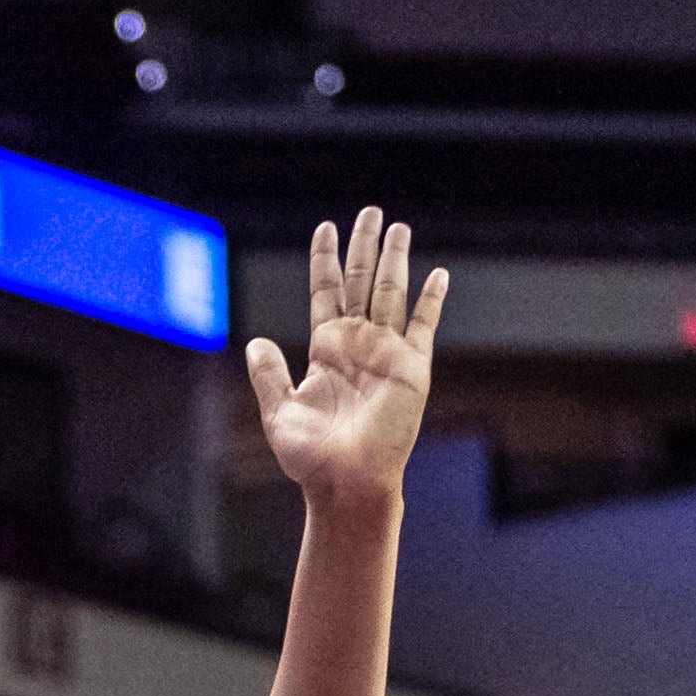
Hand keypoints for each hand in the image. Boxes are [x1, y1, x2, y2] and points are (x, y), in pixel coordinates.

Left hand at [245, 209, 447, 515]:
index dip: (325, 260)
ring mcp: (386, 352)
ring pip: (391, 292)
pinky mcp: (412, 368)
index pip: (326, 291)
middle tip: (370, 212)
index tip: (325, 228)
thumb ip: (268, 375)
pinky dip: (431, 301)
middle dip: (364, 246)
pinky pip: (423, 326)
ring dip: (395, 259)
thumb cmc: (311, 457)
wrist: (346, 483)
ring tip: (398, 226)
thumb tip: (256, 341)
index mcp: (326, 349)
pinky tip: (439, 275)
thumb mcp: (279, 412)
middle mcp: (357, 343)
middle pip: (361, 281)